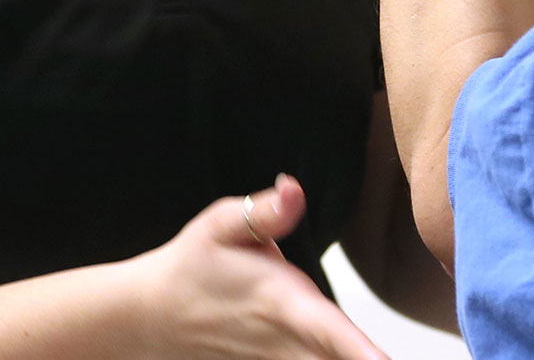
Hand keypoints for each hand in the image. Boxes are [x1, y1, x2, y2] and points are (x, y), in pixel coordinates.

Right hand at [132, 175, 387, 359]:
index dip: (360, 350)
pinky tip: (358, 356)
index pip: (329, 330)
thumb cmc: (193, 265)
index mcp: (280, 301)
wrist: (151, 316)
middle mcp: (285, 341)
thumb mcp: (221, 225)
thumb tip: (293, 190)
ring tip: (382, 358)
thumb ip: (264, 213)